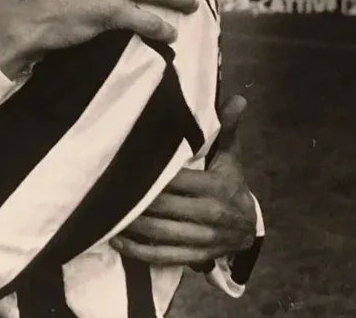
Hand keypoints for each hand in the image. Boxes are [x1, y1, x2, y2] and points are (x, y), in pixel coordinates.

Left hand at [110, 95, 257, 265]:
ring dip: (132, 225)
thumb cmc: (231, 184)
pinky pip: (163, 256)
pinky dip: (138, 251)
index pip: (177, 180)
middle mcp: (211, 215)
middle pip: (164, 207)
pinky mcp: (195, 257)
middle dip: (135, 198)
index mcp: (217, 188)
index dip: (150, 175)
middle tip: (106, 188)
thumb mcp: (230, 157)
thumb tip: (238, 99)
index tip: (124, 165)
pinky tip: (117, 240)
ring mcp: (203, 240)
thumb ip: (227, 129)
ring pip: (160, 233)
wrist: (249, 226)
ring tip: (106, 212)